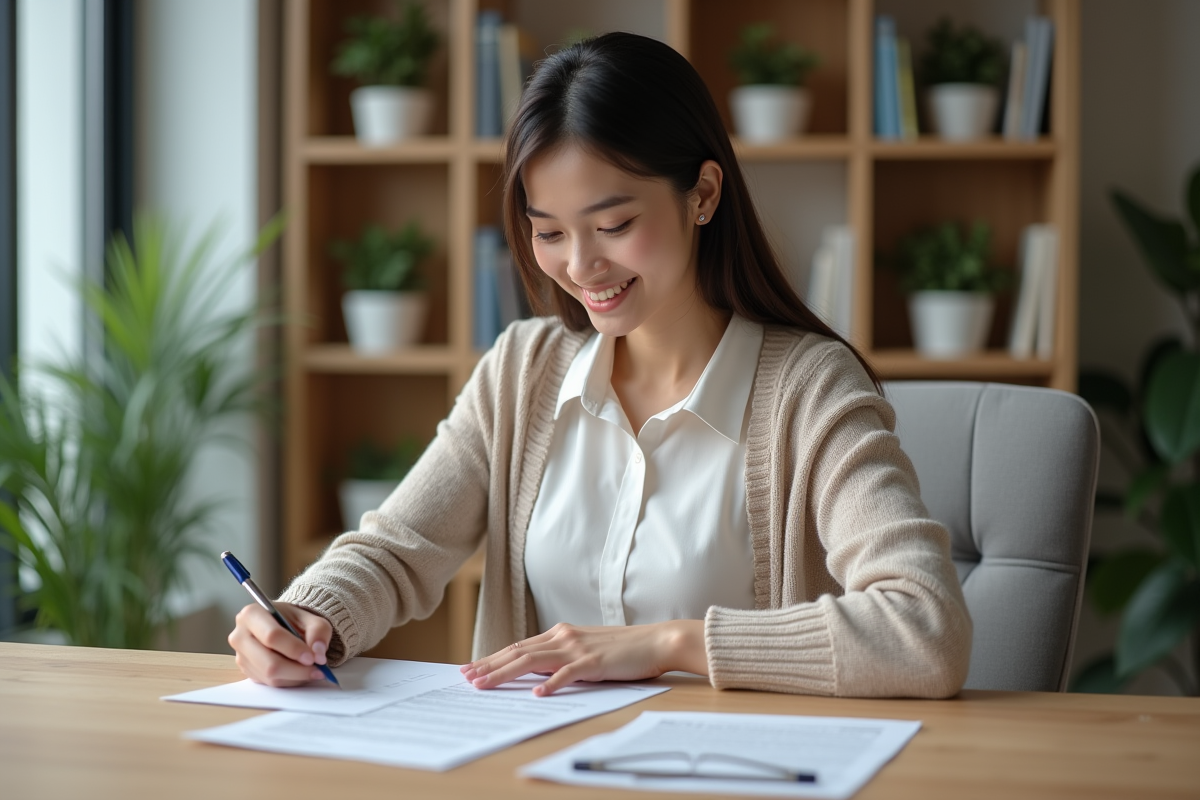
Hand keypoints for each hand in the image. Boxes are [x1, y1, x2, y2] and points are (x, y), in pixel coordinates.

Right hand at [228, 602, 332, 686]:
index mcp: (252, 614)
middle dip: (296, 669)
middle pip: (268, 662)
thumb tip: (318, 653)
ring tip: (312, 671)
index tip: (312, 657)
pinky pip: (268, 682)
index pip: (272, 636)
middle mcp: (240, 635)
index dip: (294, 649)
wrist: (282, 624)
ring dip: (295, 677)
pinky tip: (300, 673)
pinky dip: (288, 680)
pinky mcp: (245, 670)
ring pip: (269, 676)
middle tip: (317, 669)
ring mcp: (241, 655)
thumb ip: (318, 631)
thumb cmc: (292, 620)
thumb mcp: (310, 618)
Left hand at [459, 620, 706, 696]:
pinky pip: (567, 673)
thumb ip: (561, 656)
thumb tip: (536, 673)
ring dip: (505, 673)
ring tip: (484, 685)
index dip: (493, 658)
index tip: (471, 668)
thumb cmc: (622, 649)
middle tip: (465, 678)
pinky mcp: (594, 661)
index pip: (519, 646)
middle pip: (518, 651)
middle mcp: (564, 636)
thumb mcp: (586, 649)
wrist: (656, 640)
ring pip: (532, 660)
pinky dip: (550, 683)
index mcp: (561, 633)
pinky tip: (537, 694)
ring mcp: (578, 648)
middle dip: (488, 665)